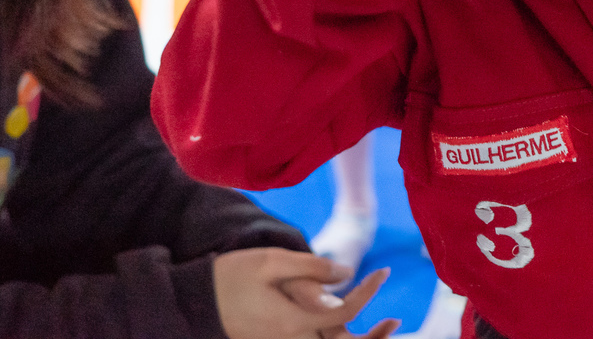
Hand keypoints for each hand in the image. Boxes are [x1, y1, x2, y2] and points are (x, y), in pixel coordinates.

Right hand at [214, 248, 399, 338]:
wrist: (194, 302)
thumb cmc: (232, 276)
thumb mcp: (272, 262)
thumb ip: (313, 267)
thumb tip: (347, 276)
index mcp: (293, 321)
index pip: (344, 313)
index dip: (369, 293)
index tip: (383, 272)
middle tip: (397, 321)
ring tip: (383, 328)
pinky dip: (336, 338)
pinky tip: (347, 327)